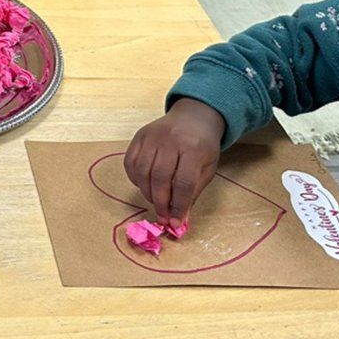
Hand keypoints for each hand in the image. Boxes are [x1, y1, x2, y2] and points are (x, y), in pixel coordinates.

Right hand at [123, 98, 225, 225]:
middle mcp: (171, 140)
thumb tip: (179, 218)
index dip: (179, 206)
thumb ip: (193, 192)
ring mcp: (152, 136)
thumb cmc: (203, 145)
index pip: (183, 183)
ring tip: (156, 201)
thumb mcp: (207, 168)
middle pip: (160, 178)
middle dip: (160, 203)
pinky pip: (130, 163)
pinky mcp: (139, 136)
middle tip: (163, 217)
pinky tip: (144, 186)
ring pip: (142, 172)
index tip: (176, 223)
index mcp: (193, 148)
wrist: (193, 116)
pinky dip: (135, 179)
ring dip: (147, 193)